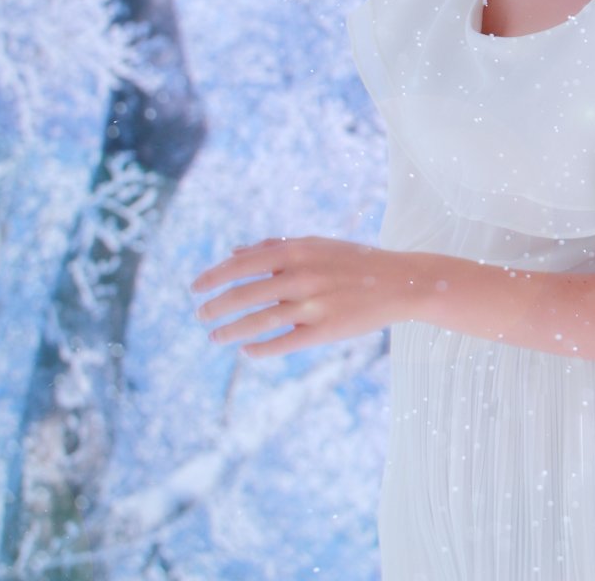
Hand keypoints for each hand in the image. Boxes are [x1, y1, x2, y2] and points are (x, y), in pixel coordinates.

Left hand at [191, 235, 417, 358]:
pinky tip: (246, 350)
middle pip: (244, 295)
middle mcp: (301, 276)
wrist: (400, 282)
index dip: (213, 277)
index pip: (241, 265)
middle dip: (215, 307)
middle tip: (200, 315)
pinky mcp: (325, 330)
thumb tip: (233, 253)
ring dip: (230, 331)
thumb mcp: (315, 245)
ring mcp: (313, 305)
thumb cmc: (353, 261)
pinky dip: (260, 348)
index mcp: (297, 251)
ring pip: (258, 322)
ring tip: (214, 336)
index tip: (195, 289)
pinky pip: (283, 342)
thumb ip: (275, 247)